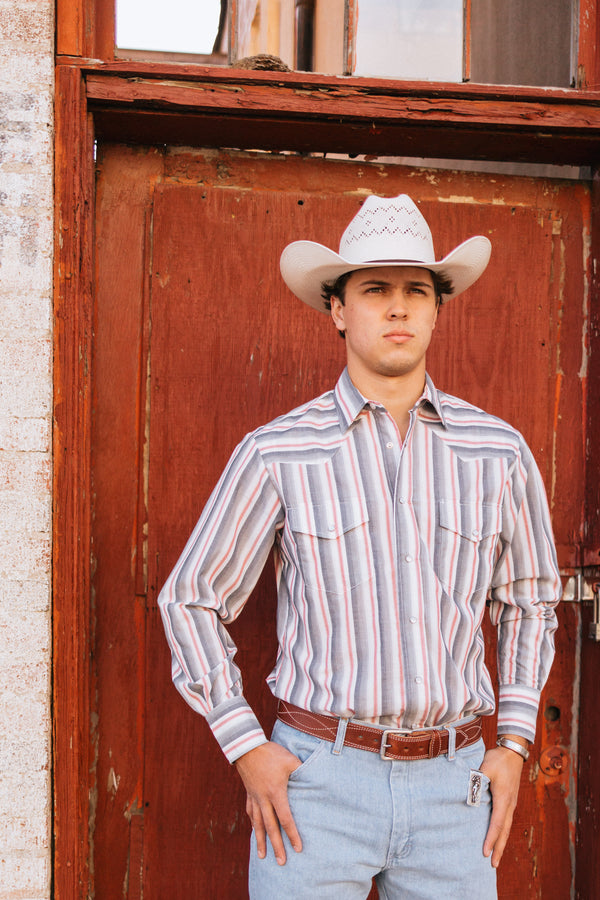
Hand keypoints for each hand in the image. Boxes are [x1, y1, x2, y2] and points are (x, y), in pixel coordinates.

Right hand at [234, 740, 302, 865]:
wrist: (246, 747)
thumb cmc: (270, 753)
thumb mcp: (290, 760)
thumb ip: (302, 770)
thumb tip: (315, 776)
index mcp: (276, 793)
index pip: (285, 819)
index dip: (292, 834)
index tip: (298, 848)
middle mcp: (264, 799)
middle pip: (271, 827)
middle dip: (277, 846)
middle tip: (281, 862)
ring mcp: (255, 797)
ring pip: (257, 824)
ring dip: (261, 841)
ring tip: (262, 856)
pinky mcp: (249, 793)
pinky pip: (251, 812)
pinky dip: (253, 824)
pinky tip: (254, 831)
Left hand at [479, 739, 526, 867]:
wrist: (512, 751)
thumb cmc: (498, 759)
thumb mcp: (486, 767)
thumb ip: (477, 780)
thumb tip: (469, 793)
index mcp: (504, 798)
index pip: (496, 823)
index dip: (490, 839)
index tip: (484, 852)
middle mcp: (509, 804)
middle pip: (504, 831)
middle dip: (498, 848)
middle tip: (492, 864)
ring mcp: (511, 803)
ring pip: (506, 827)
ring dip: (501, 842)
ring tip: (495, 856)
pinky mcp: (510, 800)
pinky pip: (506, 821)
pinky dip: (502, 832)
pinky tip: (498, 837)